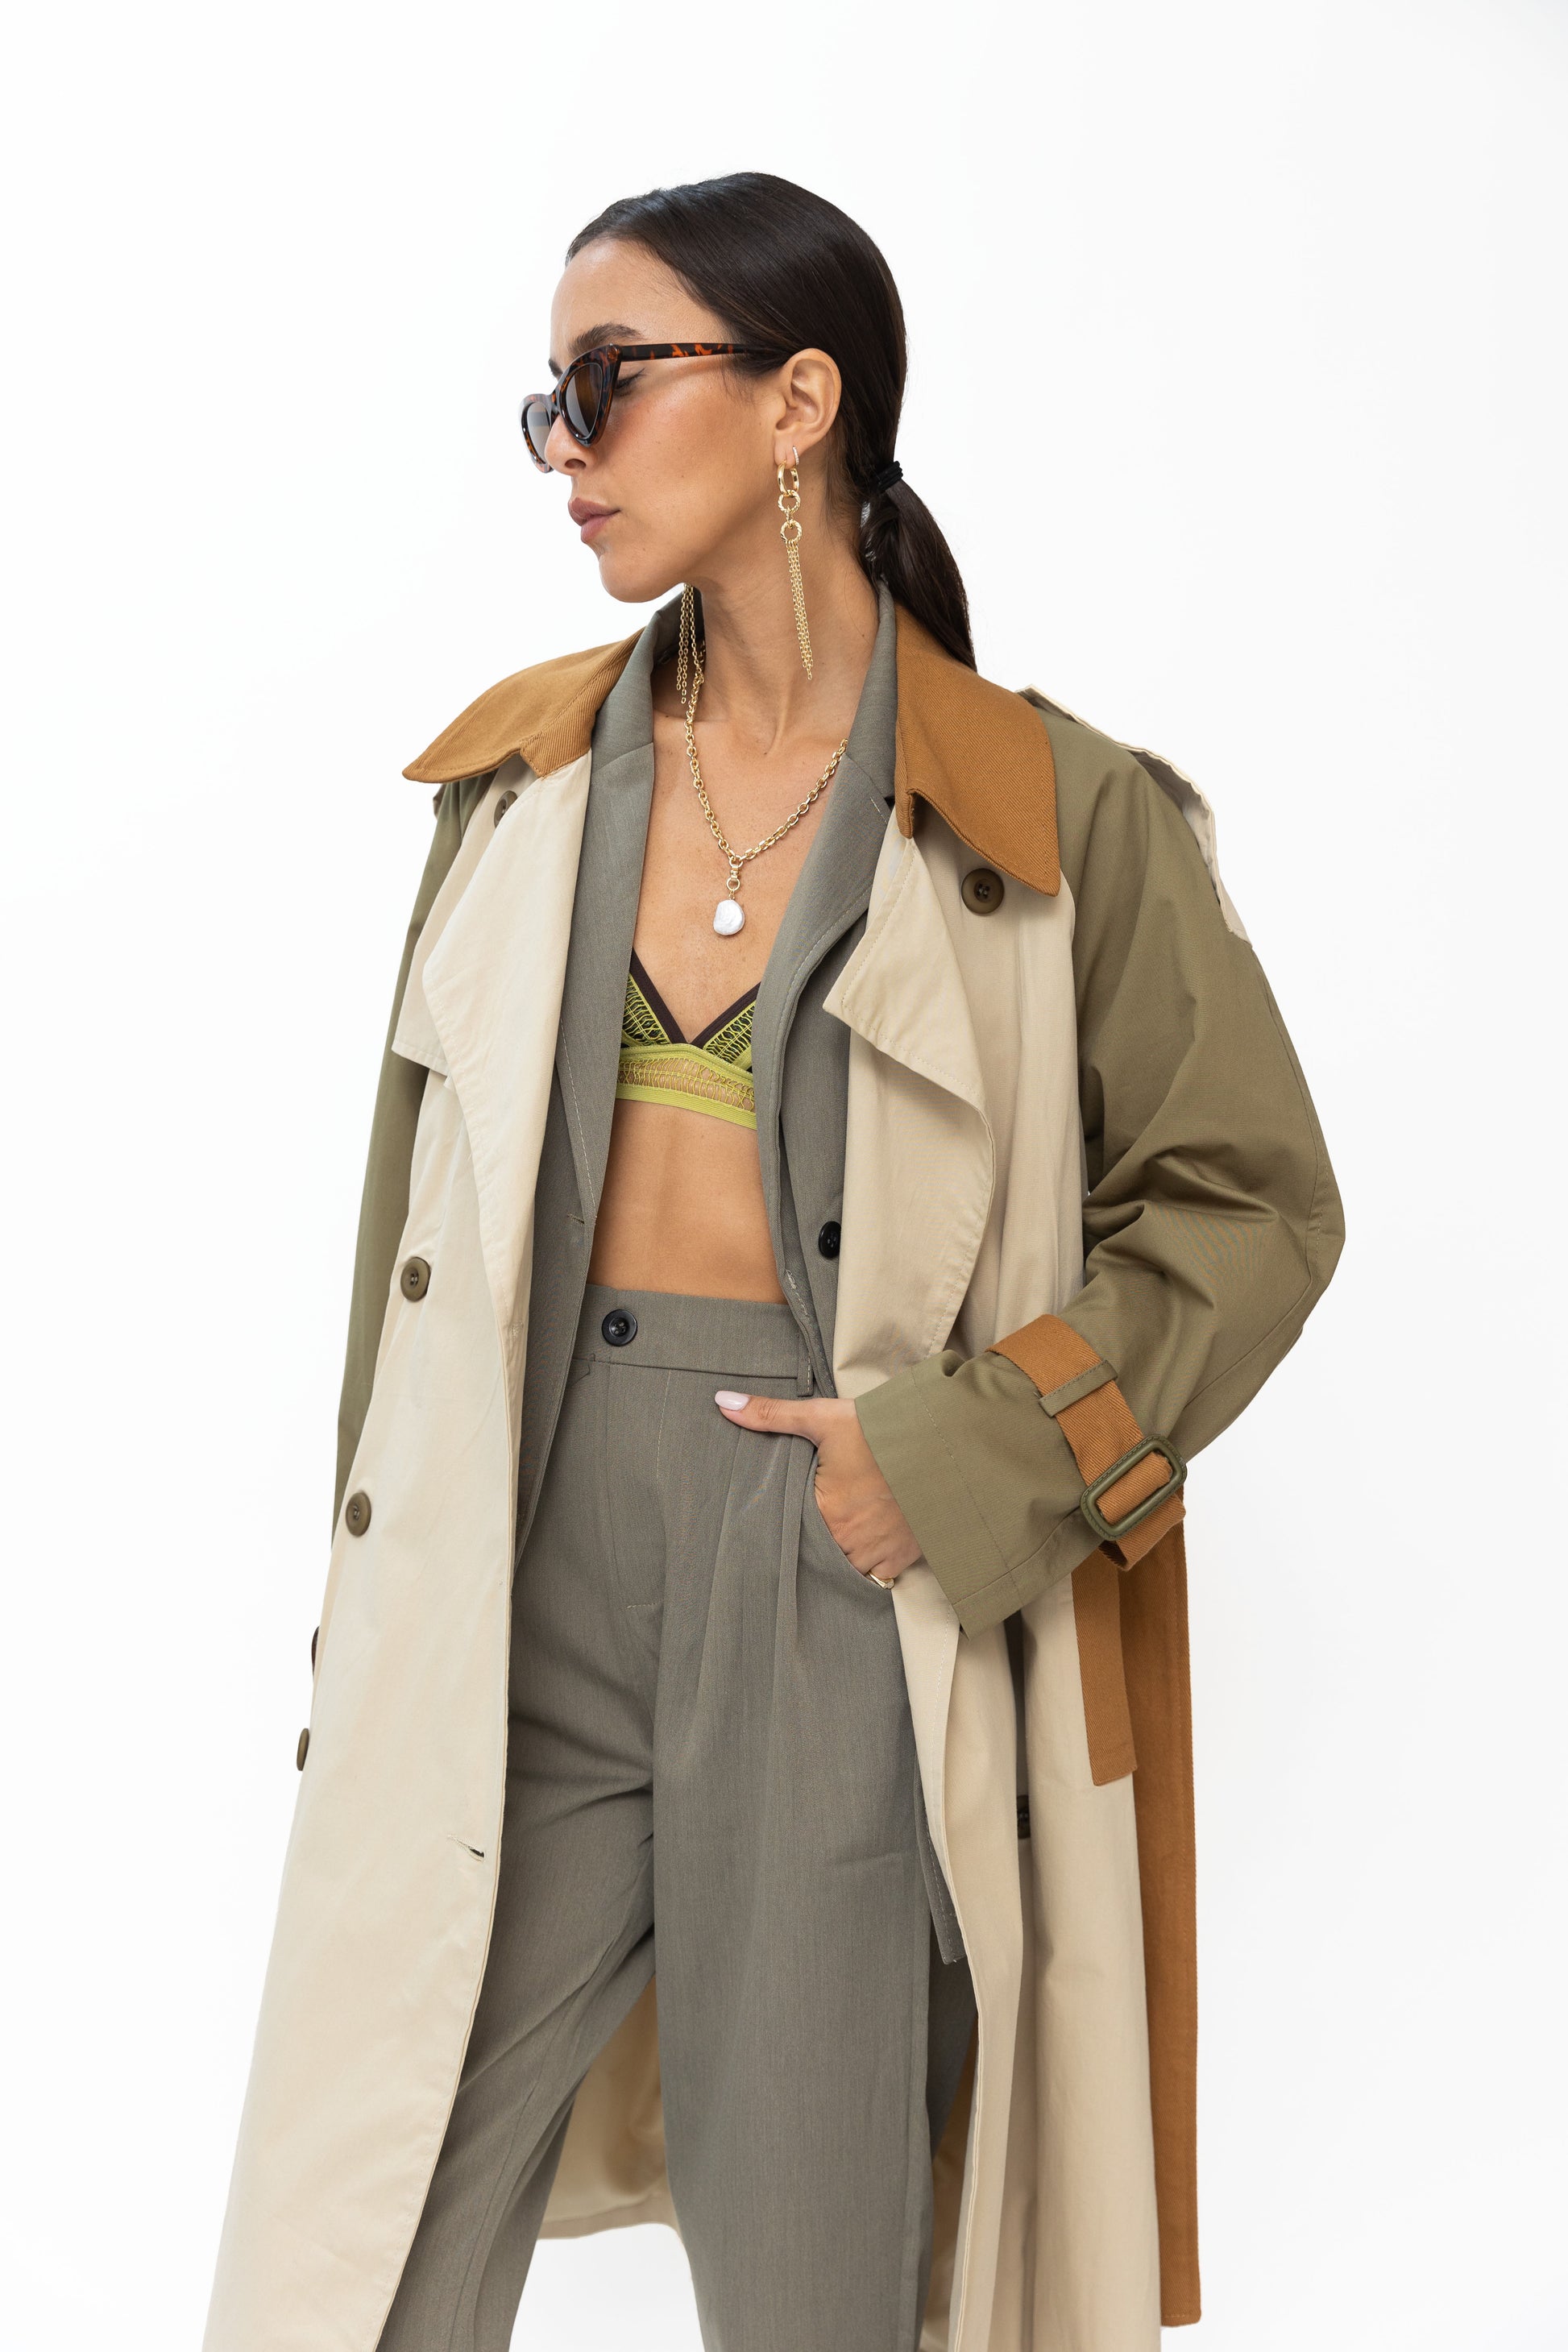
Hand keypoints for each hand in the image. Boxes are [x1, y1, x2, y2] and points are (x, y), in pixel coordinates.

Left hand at [713, 1390, 921, 1585]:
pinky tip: (864, 1544)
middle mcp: (847, 1543)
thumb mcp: (824, 1418)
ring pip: (844, 1568)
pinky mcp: (903, 1559)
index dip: (786, 1528)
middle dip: (813, 1542)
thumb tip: (722, 1404)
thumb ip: (771, 1415)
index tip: (787, 1518)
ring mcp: (876, 1555)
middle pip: (816, 1553)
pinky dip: (868, 1563)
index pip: (789, 1534)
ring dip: (839, 1556)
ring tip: (836, 1536)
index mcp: (823, 1513)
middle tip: (811, 1526)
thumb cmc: (881, 1431)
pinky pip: (876, 1575)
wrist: (944, 1443)